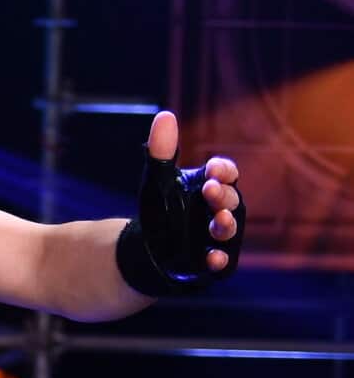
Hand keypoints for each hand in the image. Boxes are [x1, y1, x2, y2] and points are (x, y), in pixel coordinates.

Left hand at [146, 110, 240, 272]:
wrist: (147, 247)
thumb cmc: (160, 208)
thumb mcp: (157, 179)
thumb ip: (161, 150)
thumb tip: (165, 115)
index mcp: (212, 186)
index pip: (226, 173)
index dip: (223, 170)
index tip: (213, 169)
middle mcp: (221, 209)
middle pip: (231, 199)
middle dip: (223, 195)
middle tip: (210, 189)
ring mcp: (219, 237)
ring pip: (230, 230)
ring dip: (227, 224)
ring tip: (220, 218)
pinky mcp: (213, 261)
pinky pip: (222, 262)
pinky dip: (219, 260)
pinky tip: (211, 258)